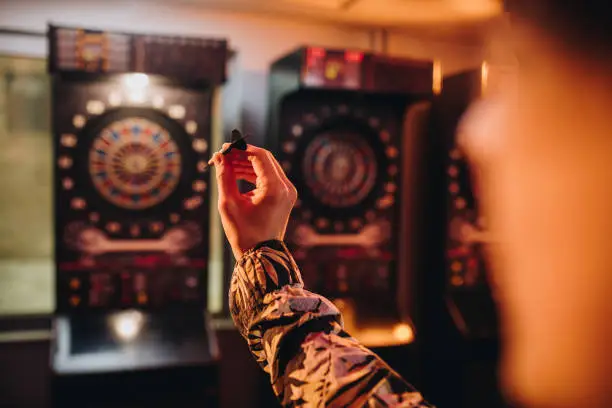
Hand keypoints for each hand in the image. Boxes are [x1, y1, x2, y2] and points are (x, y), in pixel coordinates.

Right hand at [209, 144, 296, 259]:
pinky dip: (252, 174)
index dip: (240, 149)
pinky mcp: (284, 196)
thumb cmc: (243, 233)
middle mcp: (286, 187)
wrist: (260, 255)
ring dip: (246, 164)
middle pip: (264, 159)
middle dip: (242, 155)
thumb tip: (219, 157)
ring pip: (265, 167)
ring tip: (225, 166)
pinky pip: (268, 178)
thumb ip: (224, 176)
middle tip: (222, 156)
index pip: (260, 155)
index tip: (223, 149)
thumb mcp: (229, 203)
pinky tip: (235, 175)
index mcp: (276, 188)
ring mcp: (287, 192)